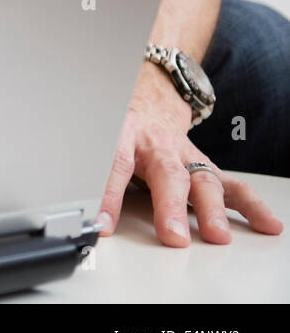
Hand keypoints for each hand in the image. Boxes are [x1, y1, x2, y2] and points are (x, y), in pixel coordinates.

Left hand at [98, 61, 282, 244]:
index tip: (101, 223)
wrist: (147, 97)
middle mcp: (157, 145)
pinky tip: (266, 223)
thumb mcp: (95, 135)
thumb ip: (84, 165)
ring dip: (210, 209)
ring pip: (201, 179)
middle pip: (165, 174)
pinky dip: (250, 205)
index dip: (107, 194)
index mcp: (123, 134)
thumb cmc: (117, 124)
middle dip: (171, 207)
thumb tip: (66, 198)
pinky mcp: (204, 166)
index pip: (114, 164)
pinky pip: (230, 185)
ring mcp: (185, 155)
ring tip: (216, 235)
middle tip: (173, 236)